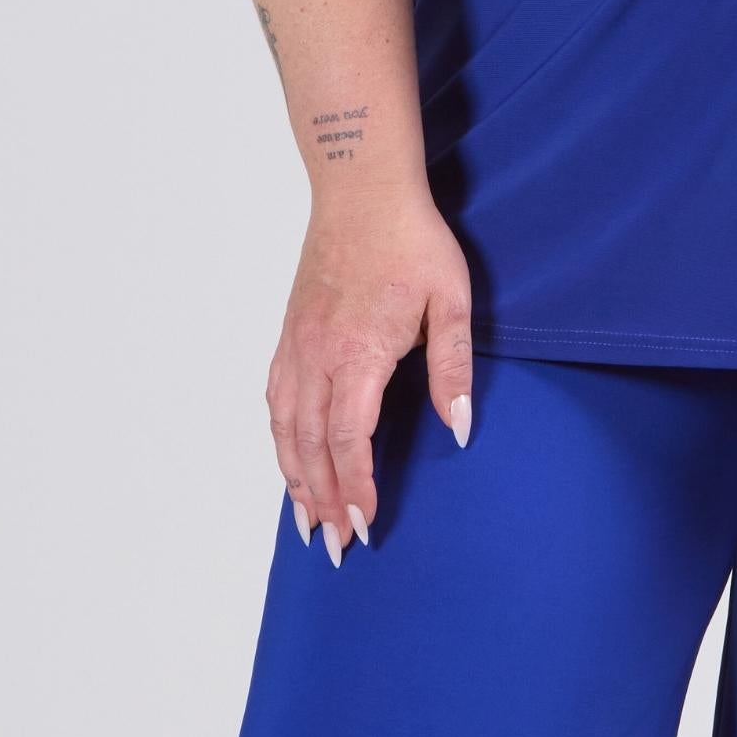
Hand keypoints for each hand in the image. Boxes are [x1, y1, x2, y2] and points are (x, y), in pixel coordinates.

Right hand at [267, 191, 474, 561]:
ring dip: (293, 478)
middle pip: (312, 445)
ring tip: (304, 521)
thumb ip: (453, 368)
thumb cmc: (412, 241)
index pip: (350, 440)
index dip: (354, 487)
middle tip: (334, 546)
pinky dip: (280, 439)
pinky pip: (276, 399)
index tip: (363, 524)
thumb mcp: (451, 301)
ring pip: (286, 427)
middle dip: (321, 500)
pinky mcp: (290, 333)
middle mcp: (318, 355)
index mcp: (359, 353)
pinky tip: (288, 459)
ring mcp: (297, 344)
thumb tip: (459, 430)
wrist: (361, 189)